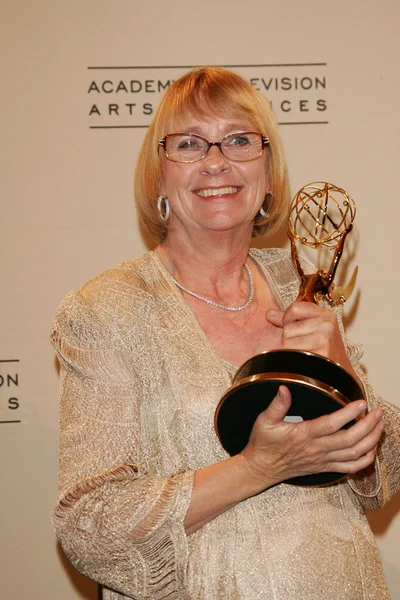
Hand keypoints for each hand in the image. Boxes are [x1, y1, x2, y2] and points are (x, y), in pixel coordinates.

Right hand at [241, 386, 383, 487]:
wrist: (261, 468)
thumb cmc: (263, 443)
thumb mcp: (264, 420)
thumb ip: (276, 405)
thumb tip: (284, 388)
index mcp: (303, 435)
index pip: (332, 424)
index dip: (349, 413)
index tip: (362, 403)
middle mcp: (316, 449)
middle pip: (350, 440)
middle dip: (368, 426)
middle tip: (378, 412)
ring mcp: (323, 460)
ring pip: (354, 454)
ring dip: (371, 440)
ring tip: (380, 426)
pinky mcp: (325, 468)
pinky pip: (350, 468)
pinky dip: (365, 460)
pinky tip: (373, 449)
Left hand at [266, 301, 353, 372]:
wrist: (342, 377)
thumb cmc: (327, 353)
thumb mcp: (314, 330)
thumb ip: (291, 320)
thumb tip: (269, 313)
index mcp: (326, 315)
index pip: (295, 308)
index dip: (288, 319)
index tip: (295, 328)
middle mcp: (327, 325)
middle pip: (288, 327)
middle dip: (291, 339)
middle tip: (305, 347)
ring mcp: (324, 339)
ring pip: (287, 341)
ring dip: (291, 351)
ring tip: (306, 355)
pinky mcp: (320, 354)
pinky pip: (292, 353)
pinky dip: (294, 360)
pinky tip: (305, 362)